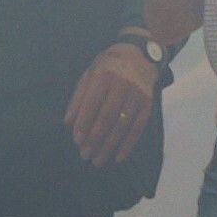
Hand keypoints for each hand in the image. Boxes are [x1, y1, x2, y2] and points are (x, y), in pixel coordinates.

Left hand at [63, 41, 160, 170]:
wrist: (139, 55)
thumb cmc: (108, 67)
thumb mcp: (89, 75)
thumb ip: (78, 98)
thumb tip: (68, 123)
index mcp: (104, 76)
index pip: (92, 104)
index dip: (84, 124)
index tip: (76, 141)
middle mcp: (122, 85)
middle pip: (107, 117)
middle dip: (95, 139)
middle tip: (85, 155)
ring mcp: (137, 95)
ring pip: (122, 125)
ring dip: (109, 146)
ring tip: (98, 160)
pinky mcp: (148, 104)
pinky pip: (138, 128)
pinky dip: (128, 144)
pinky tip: (119, 157)